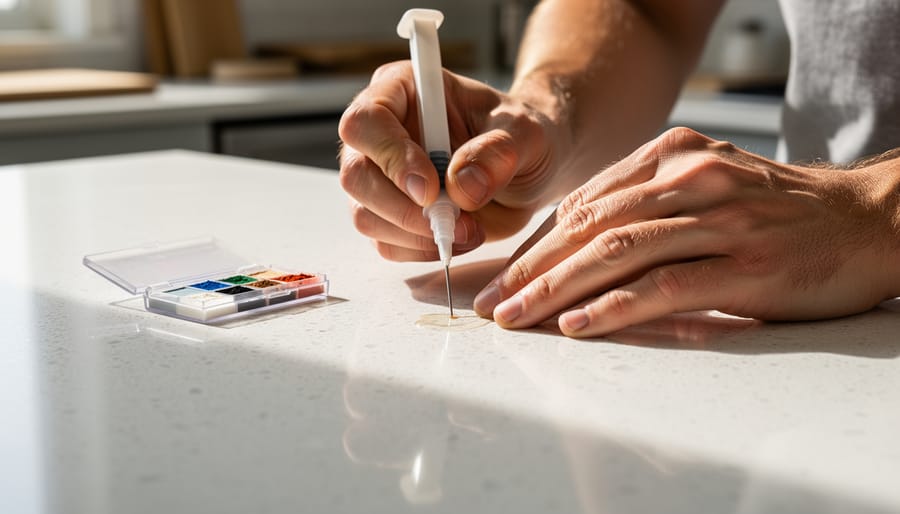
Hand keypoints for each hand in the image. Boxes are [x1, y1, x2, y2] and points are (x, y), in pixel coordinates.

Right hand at [338, 61, 566, 261]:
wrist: (527, 168)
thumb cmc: (519, 136)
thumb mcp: (524, 134)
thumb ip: (496, 153)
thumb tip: (461, 185)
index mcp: (402, 90)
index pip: (366, 122)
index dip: (392, 158)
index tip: (431, 189)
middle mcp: (379, 132)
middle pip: (356, 176)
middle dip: (404, 209)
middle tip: (456, 220)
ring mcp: (378, 176)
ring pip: (365, 215)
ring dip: (417, 235)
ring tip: (469, 229)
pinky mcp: (387, 215)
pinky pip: (386, 244)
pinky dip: (423, 250)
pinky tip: (458, 237)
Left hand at [474, 127, 899, 336]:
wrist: (866, 220)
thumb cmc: (777, 213)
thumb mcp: (707, 187)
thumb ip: (647, 204)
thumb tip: (577, 242)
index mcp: (673, 157)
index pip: (585, 203)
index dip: (536, 244)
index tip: (502, 276)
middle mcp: (690, 179)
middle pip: (590, 225)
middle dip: (531, 268)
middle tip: (491, 302)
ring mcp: (719, 219)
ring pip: (617, 251)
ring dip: (556, 288)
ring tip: (516, 317)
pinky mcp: (745, 265)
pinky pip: (664, 285)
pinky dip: (614, 306)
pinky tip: (578, 324)